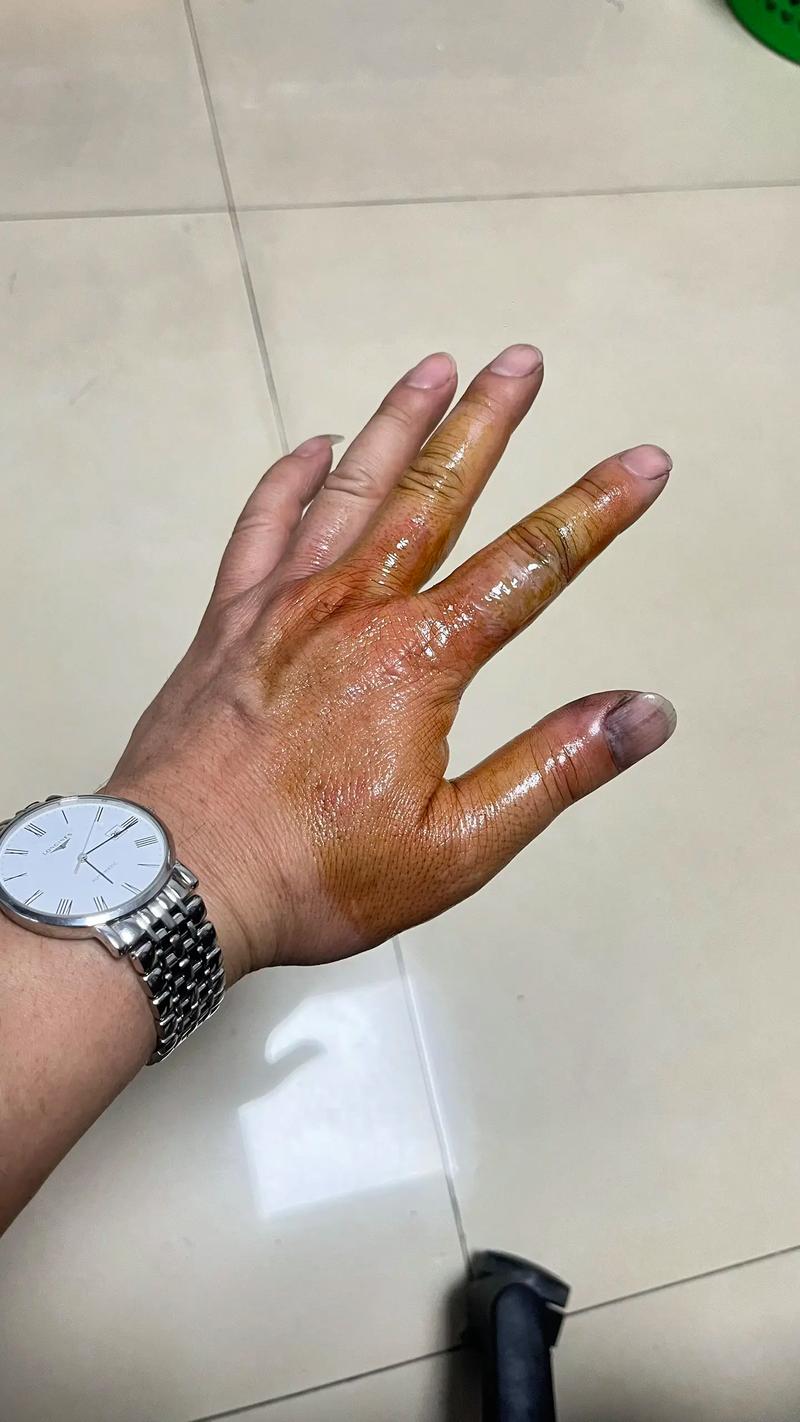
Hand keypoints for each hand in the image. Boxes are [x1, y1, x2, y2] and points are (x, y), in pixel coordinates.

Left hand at [107, 345, 674, 985]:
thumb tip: (642, 713)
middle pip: (436, 492)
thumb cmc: (312, 872)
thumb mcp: (459, 844)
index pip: (531, 564)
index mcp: (418, 659)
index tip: (642, 464)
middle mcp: (352, 610)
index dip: (596, 509)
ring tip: (434, 369)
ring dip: (396, 425)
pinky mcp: (227, 623)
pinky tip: (310, 449)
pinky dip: (287, 481)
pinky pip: (260, 528)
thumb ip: (554, 768)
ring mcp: (282, 607)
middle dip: (488, 421)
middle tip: (522, 362)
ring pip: (350, 489)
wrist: (179, 878)